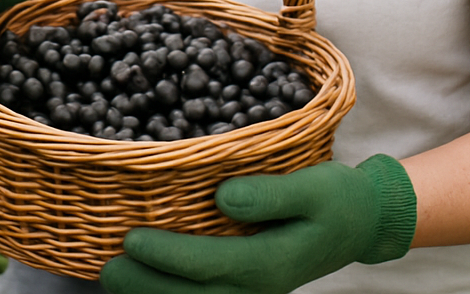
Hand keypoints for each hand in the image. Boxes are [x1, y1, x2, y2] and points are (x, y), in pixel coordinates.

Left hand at [99, 155, 417, 293]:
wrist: (363, 223)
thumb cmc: (337, 198)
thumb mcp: (313, 187)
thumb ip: (270, 194)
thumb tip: (223, 196)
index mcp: (270, 263)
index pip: (207, 265)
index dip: (166, 255)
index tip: (130, 239)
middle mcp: (257, 286)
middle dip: (145, 285)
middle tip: (107, 268)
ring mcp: (252, 291)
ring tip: (113, 279)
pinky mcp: (247, 286)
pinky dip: (172, 293)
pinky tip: (144, 281)